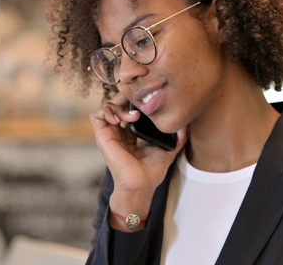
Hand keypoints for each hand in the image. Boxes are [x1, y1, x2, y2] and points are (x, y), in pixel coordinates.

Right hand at [89, 92, 186, 227]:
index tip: (148, 103)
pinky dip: (107, 111)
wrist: (141, 185)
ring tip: (132, 116)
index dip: (136, 100)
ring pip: (107, 105)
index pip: (130, 107)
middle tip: (139, 104)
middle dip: (127, 98)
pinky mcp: (102, 136)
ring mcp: (110, 133)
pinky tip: (120, 120)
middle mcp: (120, 130)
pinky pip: (96, 115)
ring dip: (119, 105)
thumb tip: (186, 125)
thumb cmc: (152, 171)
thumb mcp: (169, 149)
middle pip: (118, 102)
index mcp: (132, 132)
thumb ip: (178, 137)